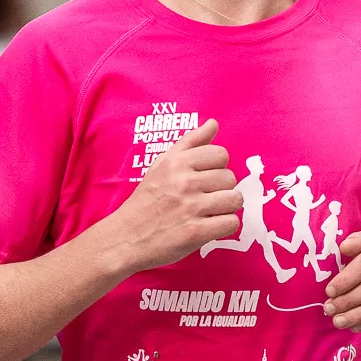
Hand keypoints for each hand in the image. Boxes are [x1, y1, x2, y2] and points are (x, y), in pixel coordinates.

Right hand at [100, 120, 240, 274]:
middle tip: (204, 198)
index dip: (216, 167)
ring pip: (234, 199)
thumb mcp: (162, 164)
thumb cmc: (146, 200)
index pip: (221, 154)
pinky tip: (210, 226)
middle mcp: (185, 182)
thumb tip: (214, 123)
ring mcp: (191, 207)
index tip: (204, 179)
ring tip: (209, 212)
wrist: (126, 237)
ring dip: (226, 208)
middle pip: (230, 178)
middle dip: (221, 189)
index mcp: (177, 162)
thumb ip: (190, 142)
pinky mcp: (196, 232)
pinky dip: (224, 226)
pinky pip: (231, 223)